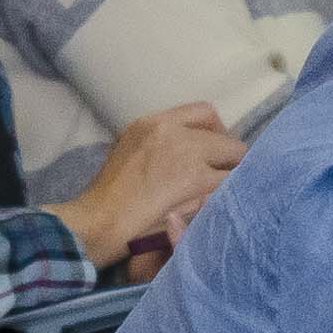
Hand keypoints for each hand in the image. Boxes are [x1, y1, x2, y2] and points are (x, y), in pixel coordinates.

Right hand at [50, 105, 241, 268]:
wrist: (99, 220)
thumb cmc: (109, 198)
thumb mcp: (131, 155)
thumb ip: (162, 148)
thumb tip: (194, 157)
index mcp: (151, 122)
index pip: (201, 111)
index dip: (215, 130)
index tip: (215, 149)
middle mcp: (169, 129)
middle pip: (219, 132)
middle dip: (229, 152)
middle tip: (227, 173)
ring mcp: (184, 151)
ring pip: (232, 153)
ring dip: (234, 171)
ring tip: (231, 189)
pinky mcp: (195, 178)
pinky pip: (229, 179)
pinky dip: (232, 189)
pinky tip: (229, 201)